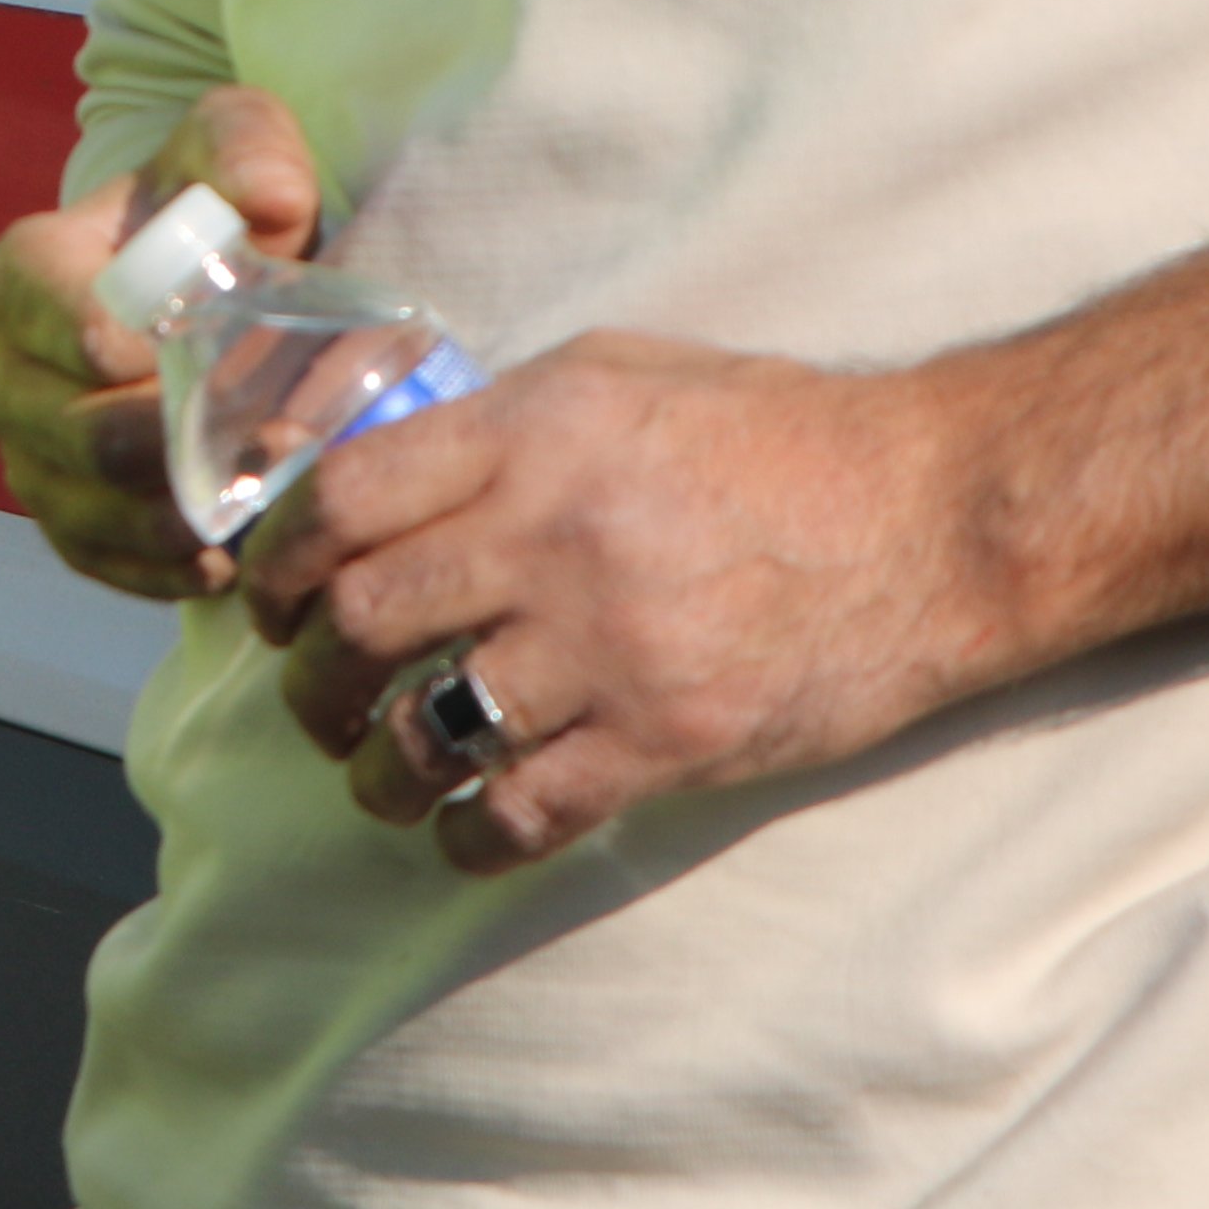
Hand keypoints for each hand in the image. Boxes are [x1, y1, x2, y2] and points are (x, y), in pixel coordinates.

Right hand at [0, 87, 322, 599]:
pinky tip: (224, 557)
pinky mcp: (58, 516)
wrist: (192, 279)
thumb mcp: (232, 149)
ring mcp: (25, 452)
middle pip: (79, 434)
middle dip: (181, 447)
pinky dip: (158, 571)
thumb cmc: (206, 211)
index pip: (75, 329)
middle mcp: (4, 371)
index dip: (158, 355)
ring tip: (262, 508)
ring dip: (177, 520)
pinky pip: (95, 561)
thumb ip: (247, 149)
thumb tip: (270, 200)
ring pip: (85, 510)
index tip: (246, 360)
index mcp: (22, 275)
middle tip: (279, 447)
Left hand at [243, 331, 1008, 870]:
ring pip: (426, 730)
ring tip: (376, 775)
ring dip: (375, 769)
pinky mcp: (668, 740)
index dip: (279, 561)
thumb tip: (392, 464)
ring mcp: (611, 645)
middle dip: (311, 676)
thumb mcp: (624, 372)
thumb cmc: (780, 433)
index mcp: (535, 432)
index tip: (273, 598)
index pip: (346, 497)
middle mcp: (555, 534)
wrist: (935, 515)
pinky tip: (464, 833)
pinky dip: (470, 836)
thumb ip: (504, 418)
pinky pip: (524, 813)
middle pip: (366, 621)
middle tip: (315, 697)